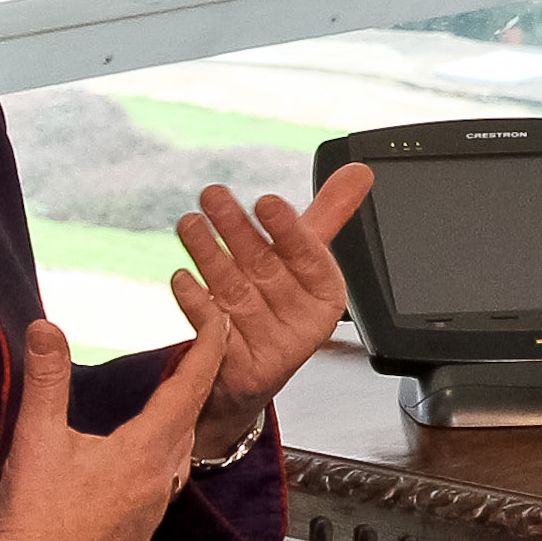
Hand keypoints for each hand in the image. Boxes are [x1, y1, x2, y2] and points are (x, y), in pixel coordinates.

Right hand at [0, 289, 231, 540]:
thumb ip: (46, 378)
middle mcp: (161, 480)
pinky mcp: (137, 534)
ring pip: (180, 453)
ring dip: (180, 418)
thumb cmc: (34, 519)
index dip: (208, 346)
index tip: (220, 319)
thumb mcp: (36, 438)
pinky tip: (141, 459)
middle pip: (192, 417)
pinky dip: (163, 455)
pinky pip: (165, 484)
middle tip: (194, 347)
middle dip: (196, 378)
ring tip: (171, 395)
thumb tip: (45, 328)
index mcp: (146, 450)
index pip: (192, 385)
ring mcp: (152, 511)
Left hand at [174, 163, 373, 461]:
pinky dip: (195, 302)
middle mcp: (300, 322)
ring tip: (189, 223)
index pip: (308, 255)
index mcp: (326, 294)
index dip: (286, 228)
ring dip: (208, 255)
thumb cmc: (280, 304)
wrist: (254, 369)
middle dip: (236, 229)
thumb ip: (330, 214)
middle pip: (265, 268)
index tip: (266, 201)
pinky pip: (211, 329)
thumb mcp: (305, 260)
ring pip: (234, 292)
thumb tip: (359, 171)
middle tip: (213, 196)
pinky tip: (182, 278)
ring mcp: (267, 347)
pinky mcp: (234, 366)